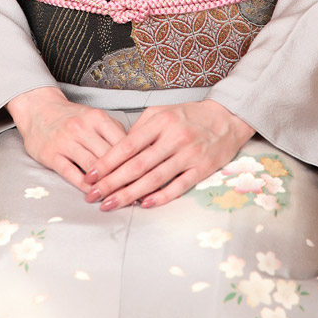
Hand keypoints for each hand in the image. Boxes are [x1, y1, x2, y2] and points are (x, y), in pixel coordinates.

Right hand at [7, 87, 127, 192]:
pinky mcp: (51, 154)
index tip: (148, 177)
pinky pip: (71, 173)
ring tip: (118, 198)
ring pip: (92, 167)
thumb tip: (137, 152)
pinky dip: (84, 186)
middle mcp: (82, 128)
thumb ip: (114, 132)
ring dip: (106, 185)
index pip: (123, 143)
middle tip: (137, 193)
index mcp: (97, 118)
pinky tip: (94, 194)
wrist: (38, 109)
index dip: (136, 162)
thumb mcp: (95, 117)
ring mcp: (65, 141)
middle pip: (109, 157)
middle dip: (124, 177)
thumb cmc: (72, 117)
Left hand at [84, 99, 253, 211]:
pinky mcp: (201, 169)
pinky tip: (143, 205)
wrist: (227, 117)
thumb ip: (140, 130)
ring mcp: (188, 154)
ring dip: (129, 194)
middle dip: (111, 183)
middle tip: (92, 196)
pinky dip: (160, 197)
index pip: (127, 145)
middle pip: (137, 165)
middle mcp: (174, 137)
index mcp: (160, 121)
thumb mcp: (162, 112)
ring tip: (110, 204)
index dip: (106, 163)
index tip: (90, 176)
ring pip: (154, 178)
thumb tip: (116, 151)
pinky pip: (178, 186)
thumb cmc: (189, 116)